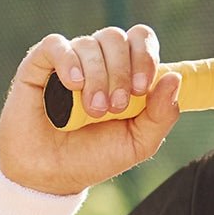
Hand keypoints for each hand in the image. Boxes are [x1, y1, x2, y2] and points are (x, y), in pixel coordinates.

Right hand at [0, 24, 180, 193]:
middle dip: (122, 71)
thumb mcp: (138, 143)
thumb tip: (176, 78)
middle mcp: (98, 61)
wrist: (52, 176)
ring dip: (98, 76)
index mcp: (126, 72)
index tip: (143, 88)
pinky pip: (55, 45)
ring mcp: (68, 62)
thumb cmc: (96, 157)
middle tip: (117, 106)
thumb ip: (162, 114)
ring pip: (89, 43)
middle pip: (116, 37)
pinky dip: (68, 60)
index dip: (146, 55)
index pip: (141, 39)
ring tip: (94, 110)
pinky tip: (73, 84)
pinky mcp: (37, 67)